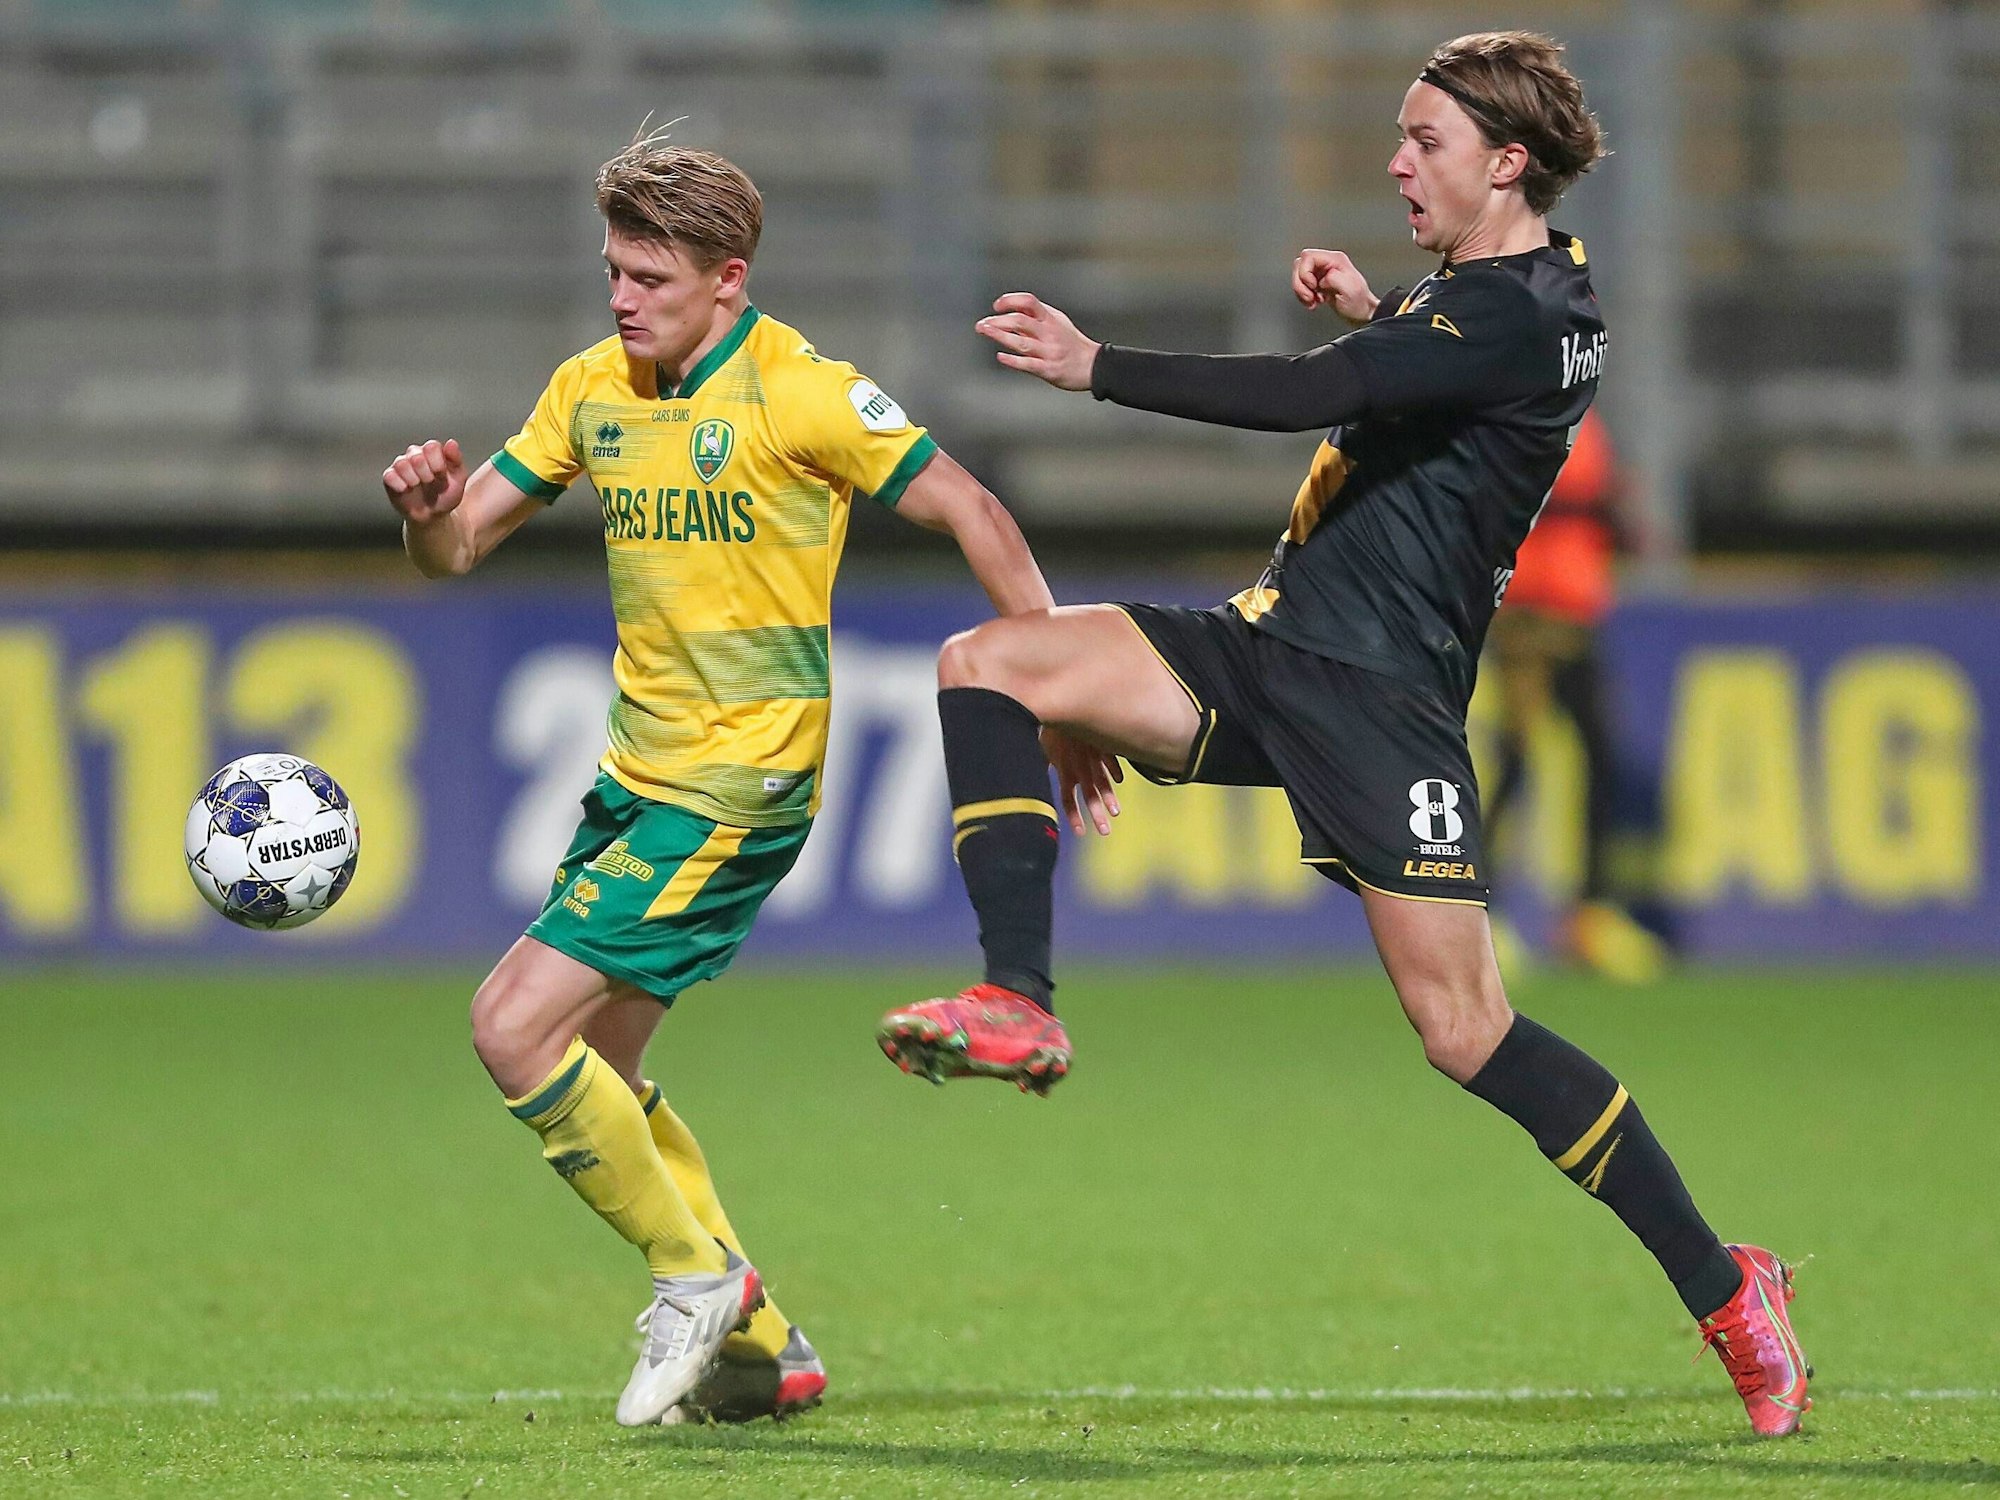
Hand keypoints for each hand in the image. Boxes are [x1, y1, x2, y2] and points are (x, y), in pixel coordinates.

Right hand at [383, 438, 467, 522]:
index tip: (441, 475)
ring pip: (401, 464)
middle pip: (416, 456)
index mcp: (432, 451)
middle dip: (427, 474)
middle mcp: (415, 454)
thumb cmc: (445, 494)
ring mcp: (401, 464)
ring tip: (418, 486)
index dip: (438, 463)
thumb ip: (456, 459)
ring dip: (413, 479)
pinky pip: (389, 476)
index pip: (431, 446)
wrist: (434, 515)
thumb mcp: (458, 478)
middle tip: (430, 482)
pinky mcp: (389, 477)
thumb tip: (451, 443)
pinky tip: (407, 490)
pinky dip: (400, 485)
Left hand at [976, 293, 1098, 391]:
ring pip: (1021, 342)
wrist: (1093, 366)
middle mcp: (1049, 333)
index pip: (1028, 301)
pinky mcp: (1048, 369)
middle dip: (997, 321)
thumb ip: (1035, 316)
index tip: (997, 306)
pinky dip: (1012, 360)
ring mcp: (1048, 352)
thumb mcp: (1056, 322)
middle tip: (982, 324)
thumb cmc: (1071, 343)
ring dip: (1000, 336)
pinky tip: (1000, 356)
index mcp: (1050, 319)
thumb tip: (1010, 309)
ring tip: (984, 331)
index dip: (1010, 300)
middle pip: (1020, 321)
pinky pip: (1028, 364)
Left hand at [1042, 727, 1122, 835]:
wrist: (1059, 702)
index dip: (1074, 816)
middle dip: (1096, 815)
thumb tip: (1033, 777)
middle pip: (1087, 796)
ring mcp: (1090, 756)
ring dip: (1108, 797)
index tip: (1080, 832)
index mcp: (1063, 769)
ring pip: (1101, 780)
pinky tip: (1119, 781)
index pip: (1067, 799)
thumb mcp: (1045, 749)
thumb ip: (1045, 765)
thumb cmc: (1051, 728)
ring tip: (1115, 813)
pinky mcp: (1101, 743)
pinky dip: (1114, 769)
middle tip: (1104, 832)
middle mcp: (1077, 766)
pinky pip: (1109, 758)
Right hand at [1292, 249, 1377, 324]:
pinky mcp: (1319, 283)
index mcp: (1335, 260)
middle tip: (1310, 295)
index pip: (1308, 257)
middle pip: (1300, 264)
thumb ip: (1333, 278)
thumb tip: (1322, 277)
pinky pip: (1302, 285)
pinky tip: (1314, 301)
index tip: (1313, 286)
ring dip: (1301, 290)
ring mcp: (1322, 273)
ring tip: (1313, 300)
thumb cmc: (1358, 303)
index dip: (1305, 272)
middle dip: (1300, 283)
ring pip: (1299, 275)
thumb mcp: (1349, 289)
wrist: (1361, 314)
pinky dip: (1304, 295)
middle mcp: (1328, 263)